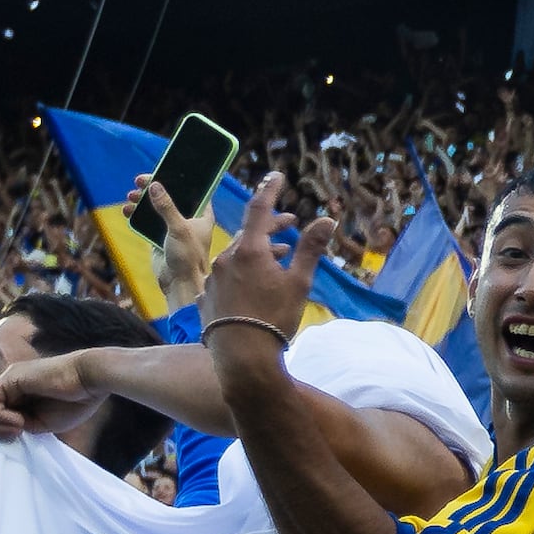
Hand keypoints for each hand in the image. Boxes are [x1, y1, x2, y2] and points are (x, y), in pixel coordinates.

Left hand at [0, 346, 97, 442]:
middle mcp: (9, 385)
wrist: (90, 380)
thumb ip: (21, 426)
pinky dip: (0, 416)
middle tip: (16, 436)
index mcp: (18, 395)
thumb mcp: (42, 423)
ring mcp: (9, 379)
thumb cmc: (75, 402)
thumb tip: (3, 433)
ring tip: (18, 429)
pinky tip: (19, 421)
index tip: (17, 439)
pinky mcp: (11, 377)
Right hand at [138, 175, 229, 290]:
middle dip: (154, 187)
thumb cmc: (188, 258)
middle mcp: (188, 219)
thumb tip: (155, 185)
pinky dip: (137, 215)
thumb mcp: (179, 228)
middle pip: (170, 196)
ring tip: (130, 197)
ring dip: (143, 201)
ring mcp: (173, 228)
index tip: (161, 169)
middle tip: (139, 181)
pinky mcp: (160, 238)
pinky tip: (127, 210)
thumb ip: (166, 207)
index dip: (178, 177)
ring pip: (156, 208)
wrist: (179, 285)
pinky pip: (147, 221)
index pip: (192, 189)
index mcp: (201, 214)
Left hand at [204, 171, 320, 348]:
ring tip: (274, 264)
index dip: (268, 190)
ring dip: (254, 256)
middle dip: (269, 229)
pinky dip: (239, 278)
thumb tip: (327, 219)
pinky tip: (249, 293)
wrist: (242, 358)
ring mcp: (213, 279)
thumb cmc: (274, 319)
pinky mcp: (206, 298)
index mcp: (250, 251)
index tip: (275, 175)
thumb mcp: (299, 283)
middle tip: (288, 226)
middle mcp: (226, 259)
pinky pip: (224, 280)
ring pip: (236, 258)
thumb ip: (311, 249)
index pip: (259, 209)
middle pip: (249, 235)